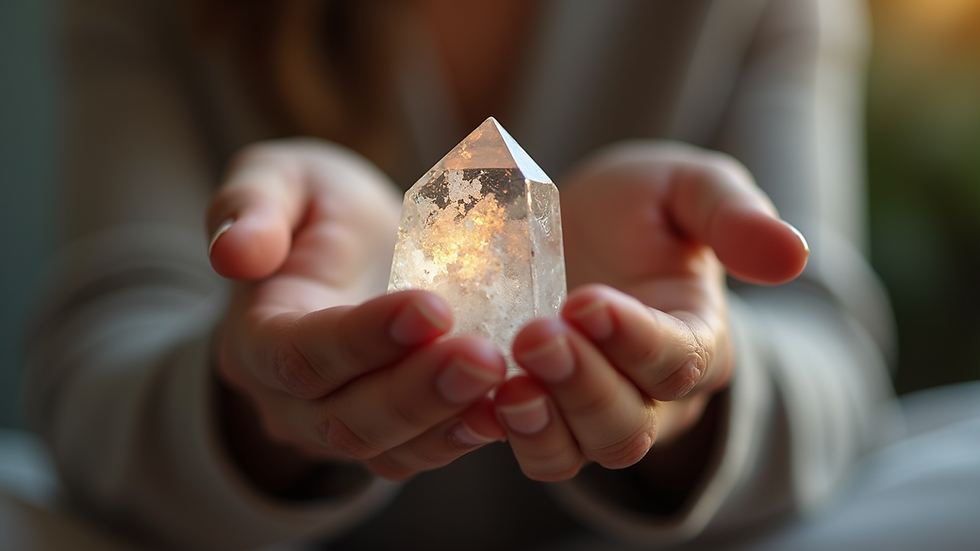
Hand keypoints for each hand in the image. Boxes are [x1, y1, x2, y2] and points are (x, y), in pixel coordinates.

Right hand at [207, 140, 506, 488]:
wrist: (352, 256)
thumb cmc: (320, 210)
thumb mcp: (282, 180)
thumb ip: (250, 203)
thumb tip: (231, 253)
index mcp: (256, 337)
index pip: (301, 352)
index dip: (364, 337)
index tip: (433, 306)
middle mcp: (288, 400)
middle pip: (346, 418)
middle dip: (418, 390)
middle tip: (485, 356)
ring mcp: (337, 428)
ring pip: (387, 450)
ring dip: (448, 419)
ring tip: (506, 380)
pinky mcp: (388, 438)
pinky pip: (422, 454)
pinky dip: (466, 435)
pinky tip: (512, 406)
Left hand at [493, 141, 807, 480]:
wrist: (580, 229)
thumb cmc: (643, 210)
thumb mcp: (687, 189)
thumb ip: (733, 215)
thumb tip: (794, 254)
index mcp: (695, 335)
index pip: (680, 359)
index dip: (635, 339)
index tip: (585, 301)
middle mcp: (648, 389)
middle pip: (629, 424)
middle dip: (583, 386)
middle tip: (535, 336)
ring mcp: (591, 408)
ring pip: (581, 451)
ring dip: (544, 424)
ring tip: (505, 385)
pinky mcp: (542, 412)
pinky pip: (533, 449)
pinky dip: (504, 436)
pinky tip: (476, 401)